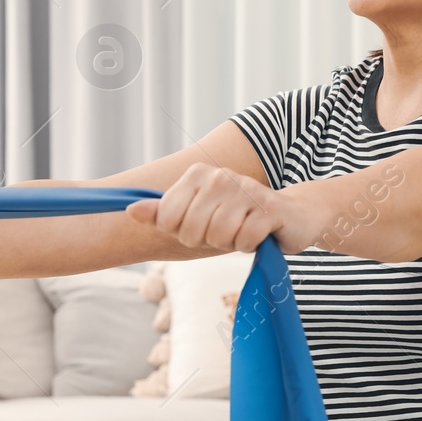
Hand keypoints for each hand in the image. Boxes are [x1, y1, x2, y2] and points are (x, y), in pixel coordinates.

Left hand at [124, 164, 322, 254]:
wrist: (291, 215)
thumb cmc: (238, 217)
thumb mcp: (197, 214)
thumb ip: (163, 213)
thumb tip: (129, 211)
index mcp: (198, 175)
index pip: (168, 219)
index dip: (183, 232)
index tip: (202, 225)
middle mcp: (220, 176)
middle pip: (191, 231)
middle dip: (207, 240)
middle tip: (225, 230)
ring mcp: (245, 190)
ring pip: (217, 237)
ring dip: (230, 243)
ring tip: (242, 230)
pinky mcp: (268, 209)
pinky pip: (243, 241)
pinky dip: (249, 245)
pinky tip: (258, 234)